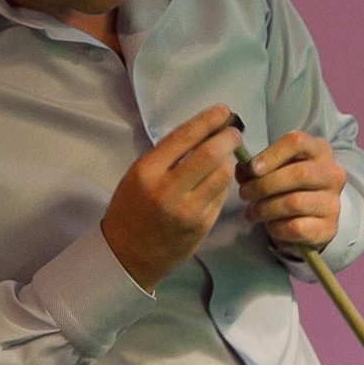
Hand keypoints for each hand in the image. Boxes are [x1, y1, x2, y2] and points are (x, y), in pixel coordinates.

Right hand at [100, 105, 242, 290]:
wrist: (129, 253)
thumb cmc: (132, 208)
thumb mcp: (139, 175)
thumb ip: (167, 156)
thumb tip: (203, 133)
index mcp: (147, 171)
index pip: (184, 137)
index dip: (207, 120)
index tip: (223, 111)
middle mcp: (168, 190)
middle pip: (210, 154)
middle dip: (228, 138)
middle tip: (234, 132)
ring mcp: (188, 210)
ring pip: (222, 175)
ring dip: (230, 160)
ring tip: (228, 155)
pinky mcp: (202, 225)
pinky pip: (221, 195)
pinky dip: (225, 182)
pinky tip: (221, 176)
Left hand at [237, 129, 346, 252]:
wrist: (311, 218)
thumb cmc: (289, 186)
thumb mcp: (275, 169)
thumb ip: (256, 167)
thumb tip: (242, 170)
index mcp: (319, 151)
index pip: (297, 142)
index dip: (271, 154)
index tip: (252, 169)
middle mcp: (332, 174)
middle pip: (298, 174)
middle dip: (264, 185)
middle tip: (244, 194)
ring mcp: (333, 202)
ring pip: (294, 203)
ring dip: (265, 209)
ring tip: (251, 212)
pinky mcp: (328, 227)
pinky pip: (296, 227)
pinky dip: (276, 227)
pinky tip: (270, 225)